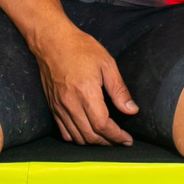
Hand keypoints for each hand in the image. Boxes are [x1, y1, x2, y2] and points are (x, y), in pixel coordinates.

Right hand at [34, 23, 138, 145]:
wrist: (51, 41)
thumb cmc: (80, 48)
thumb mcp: (107, 63)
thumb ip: (119, 90)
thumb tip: (131, 110)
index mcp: (86, 92)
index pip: (102, 125)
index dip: (116, 136)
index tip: (127, 139)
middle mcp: (70, 103)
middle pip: (90, 135)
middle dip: (108, 142)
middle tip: (120, 140)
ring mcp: (59, 106)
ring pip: (77, 137)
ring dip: (93, 142)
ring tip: (107, 139)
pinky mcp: (52, 106)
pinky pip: (64, 132)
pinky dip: (77, 138)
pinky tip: (87, 133)